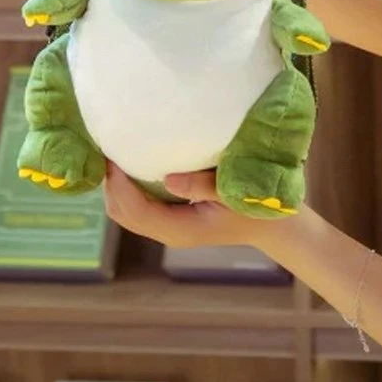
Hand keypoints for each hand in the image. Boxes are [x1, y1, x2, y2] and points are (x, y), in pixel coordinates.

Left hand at [102, 161, 258, 248]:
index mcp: (181, 229)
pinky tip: (133, 166)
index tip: (113, 155)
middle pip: (121, 213)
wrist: (273, 226)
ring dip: (117, 185)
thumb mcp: (235, 191)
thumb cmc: (257, 204)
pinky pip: (138, 207)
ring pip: (126, 212)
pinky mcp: (172, 221)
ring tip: (117, 153)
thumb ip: (203, 186)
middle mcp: (169, 233)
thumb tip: (167, 178)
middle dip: (110, 184)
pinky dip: (128, 188)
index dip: (119, 184)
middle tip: (109, 148)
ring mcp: (169, 229)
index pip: (136, 211)